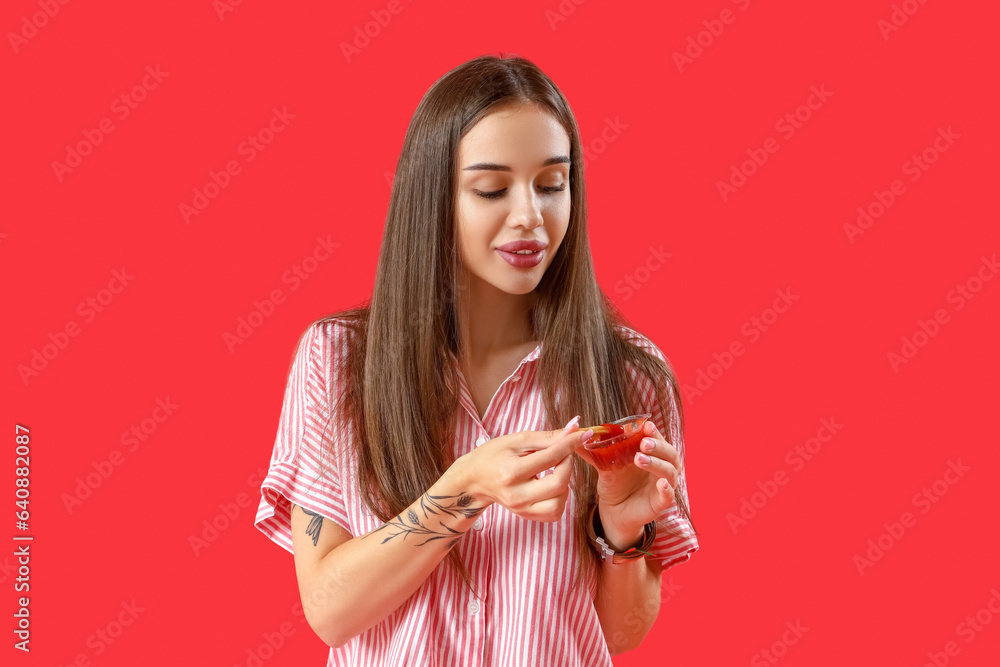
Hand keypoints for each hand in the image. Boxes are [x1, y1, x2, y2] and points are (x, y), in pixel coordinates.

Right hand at [448, 416, 593, 522]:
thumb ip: (547, 437)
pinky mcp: (526, 516)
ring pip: (559, 503)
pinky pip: (554, 512)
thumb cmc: (493, 455)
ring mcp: (521, 509)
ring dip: (565, 484)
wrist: (474, 480)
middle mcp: (516, 494)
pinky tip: (551, 485)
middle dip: (569, 465)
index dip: (570, 444)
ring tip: (555, 470)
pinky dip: (559, 498)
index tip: (583, 434)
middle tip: (564, 453)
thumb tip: (574, 429)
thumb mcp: (516, 440)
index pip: (550, 457)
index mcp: (511, 471)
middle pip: (559, 484)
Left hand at [575, 420, 680, 549]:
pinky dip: (667, 489)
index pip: (657, 439)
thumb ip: (593, 450)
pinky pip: (669, 495)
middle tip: (643, 443)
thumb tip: (576, 434)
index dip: (653, 432)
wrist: (612, 510)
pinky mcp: (660, 502)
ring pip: (670, 471)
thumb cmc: (614, 484)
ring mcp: (662, 485)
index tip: (646, 425)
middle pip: (669, 453)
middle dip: (658, 446)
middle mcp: (661, 467)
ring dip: (657, 463)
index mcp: (651, 454)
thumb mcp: (604, 465)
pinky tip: (662, 483)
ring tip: (640, 458)